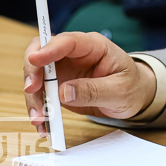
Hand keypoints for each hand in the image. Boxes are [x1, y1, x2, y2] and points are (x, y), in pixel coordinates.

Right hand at [23, 31, 156, 134]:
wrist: (133, 97)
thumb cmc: (131, 86)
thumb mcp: (119, 90)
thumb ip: (93, 90)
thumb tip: (63, 92)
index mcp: (94, 46)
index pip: (68, 41)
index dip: (49, 48)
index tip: (35, 59)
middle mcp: (74, 54)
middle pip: (42, 52)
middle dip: (33, 71)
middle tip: (32, 90)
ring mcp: (63, 69)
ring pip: (36, 75)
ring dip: (33, 97)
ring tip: (40, 119)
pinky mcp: (58, 85)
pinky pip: (40, 94)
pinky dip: (38, 108)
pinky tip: (43, 124)